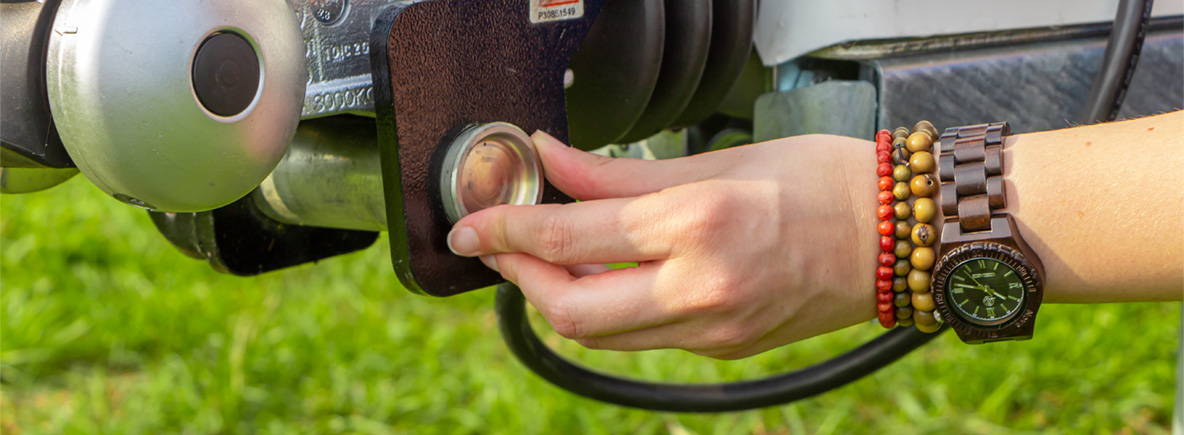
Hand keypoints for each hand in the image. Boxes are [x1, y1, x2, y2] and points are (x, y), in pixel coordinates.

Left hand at [446, 131, 881, 358]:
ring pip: (601, 334)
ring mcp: (713, 329)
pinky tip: (607, 273)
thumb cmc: (820, 182)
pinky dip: (610, 306)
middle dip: (519, 278)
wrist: (897, 234)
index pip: (569, 238)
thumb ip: (617, 175)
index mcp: (696, 225)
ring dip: (559, 296)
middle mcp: (701, 288)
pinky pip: (642, 337)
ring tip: (547, 254)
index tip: (472, 222)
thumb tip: (552, 161)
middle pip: (570, 311)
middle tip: (498, 244)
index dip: (506, 229)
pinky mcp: (722, 349)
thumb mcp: (713, 161)